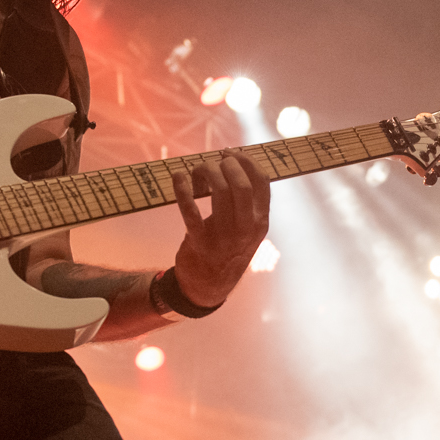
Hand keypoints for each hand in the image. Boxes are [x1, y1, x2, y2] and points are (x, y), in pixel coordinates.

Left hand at [170, 150, 271, 306]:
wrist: (208, 287)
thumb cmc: (227, 249)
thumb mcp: (247, 230)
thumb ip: (247, 204)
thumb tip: (237, 163)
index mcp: (260, 222)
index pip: (261, 181)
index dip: (246, 160)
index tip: (231, 153)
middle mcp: (246, 229)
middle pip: (241, 184)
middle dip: (226, 164)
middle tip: (214, 162)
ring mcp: (224, 237)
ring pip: (220, 191)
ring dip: (205, 172)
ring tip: (197, 170)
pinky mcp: (200, 242)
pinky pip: (190, 212)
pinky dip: (182, 190)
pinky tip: (177, 177)